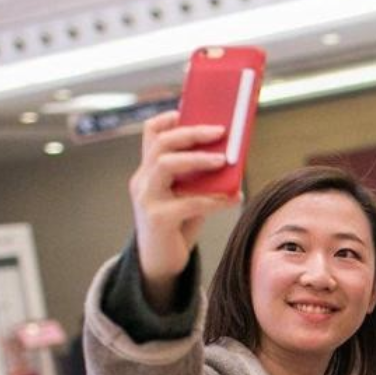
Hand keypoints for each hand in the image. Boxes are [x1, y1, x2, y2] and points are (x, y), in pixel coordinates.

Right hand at [128, 110, 238, 305]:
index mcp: (149, 170)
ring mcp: (146, 199)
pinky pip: (186, 203)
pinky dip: (212, 199)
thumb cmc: (178, 226)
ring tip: (223, 160)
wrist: (160, 264)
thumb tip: (232, 158)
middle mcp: (143, 180)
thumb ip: (202, 178)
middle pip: (161, 144)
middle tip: (220, 130)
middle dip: (191, 133)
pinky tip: (232, 198)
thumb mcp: (188, 195)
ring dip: (197, 159)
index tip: (191, 110)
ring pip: (165, 165)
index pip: (151, 134)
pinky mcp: (157, 220)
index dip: (169, 118)